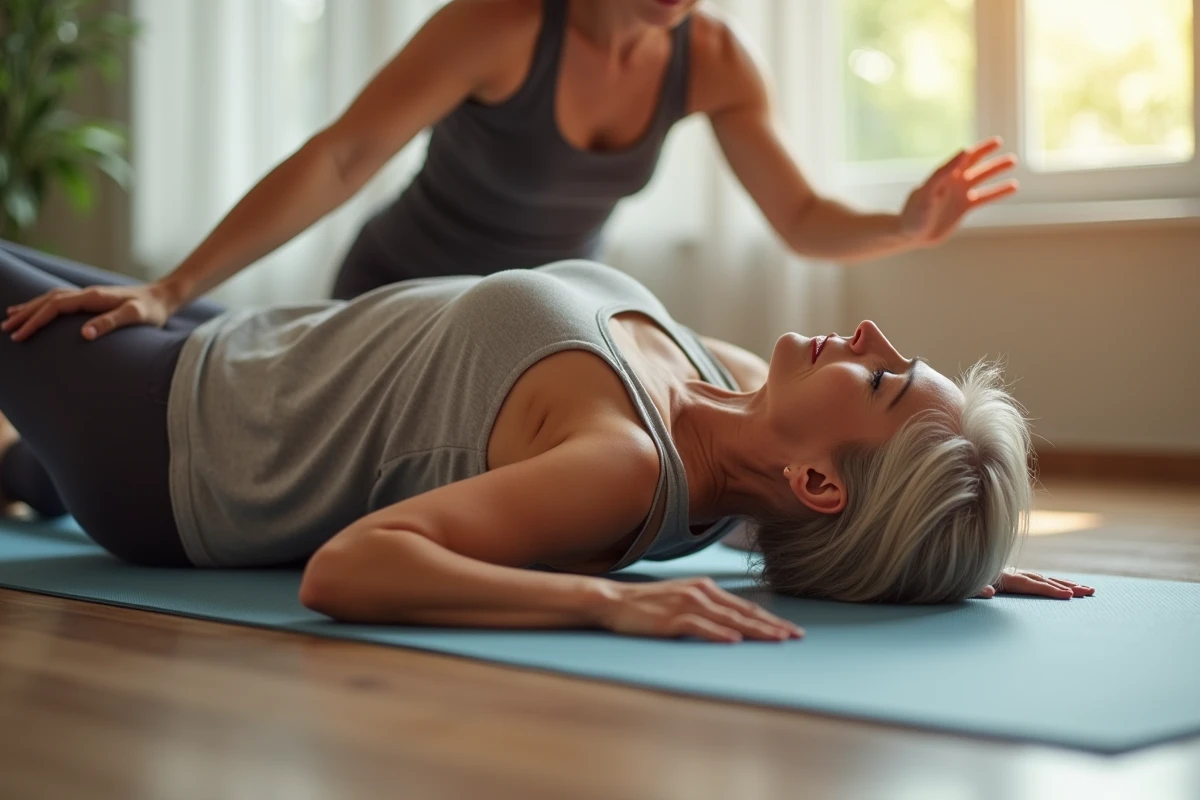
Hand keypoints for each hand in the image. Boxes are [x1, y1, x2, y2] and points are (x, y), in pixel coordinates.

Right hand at [3, 281, 177, 341]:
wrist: (164, 297)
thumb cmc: (152, 310)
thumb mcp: (135, 317)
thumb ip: (111, 323)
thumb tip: (84, 335)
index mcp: (93, 297)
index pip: (55, 307)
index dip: (35, 320)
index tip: (20, 335)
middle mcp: (87, 293)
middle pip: (47, 301)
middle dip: (25, 315)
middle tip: (5, 329)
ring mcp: (89, 295)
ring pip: (51, 299)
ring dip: (30, 309)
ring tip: (11, 318)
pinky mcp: (92, 300)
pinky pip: (61, 301)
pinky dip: (44, 306)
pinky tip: (38, 311)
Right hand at [594, 577, 803, 642]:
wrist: (614, 600)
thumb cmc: (647, 604)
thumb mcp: (681, 598)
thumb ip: (705, 606)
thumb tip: (730, 623)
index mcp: (705, 587)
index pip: (744, 606)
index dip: (769, 618)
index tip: (789, 629)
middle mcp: (701, 592)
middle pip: (744, 612)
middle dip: (772, 625)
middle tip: (796, 636)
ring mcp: (687, 605)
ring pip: (729, 620)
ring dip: (756, 631)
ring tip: (777, 639)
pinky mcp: (672, 620)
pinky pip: (700, 628)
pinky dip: (719, 634)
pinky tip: (734, 641)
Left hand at [901, 136, 1019, 246]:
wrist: (911, 234)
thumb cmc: (914, 213)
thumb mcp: (927, 192)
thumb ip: (943, 173)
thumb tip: (963, 153)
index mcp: (944, 174)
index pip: (963, 157)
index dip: (979, 149)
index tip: (995, 142)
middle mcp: (953, 181)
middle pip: (973, 162)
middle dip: (987, 152)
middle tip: (1001, 142)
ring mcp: (959, 194)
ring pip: (982, 178)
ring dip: (996, 169)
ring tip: (1013, 161)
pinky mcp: (964, 207)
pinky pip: (985, 197)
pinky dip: (998, 191)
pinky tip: (1013, 186)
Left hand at [975, 569, 1094, 599]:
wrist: (964, 566)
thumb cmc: (966, 580)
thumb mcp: (969, 585)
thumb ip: (978, 588)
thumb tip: (988, 592)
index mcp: (1007, 578)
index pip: (1033, 585)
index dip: (1051, 590)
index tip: (1069, 595)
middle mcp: (1016, 575)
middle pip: (1046, 580)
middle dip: (1068, 586)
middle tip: (1089, 592)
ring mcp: (1018, 575)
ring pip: (1047, 579)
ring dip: (1066, 584)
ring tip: (1087, 590)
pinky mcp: (1017, 578)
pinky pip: (1041, 580)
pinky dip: (1056, 583)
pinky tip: (1068, 587)